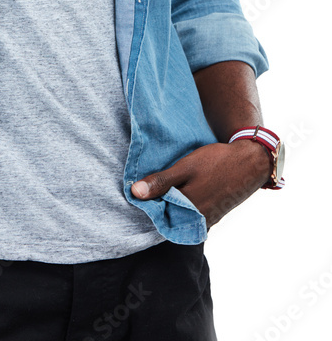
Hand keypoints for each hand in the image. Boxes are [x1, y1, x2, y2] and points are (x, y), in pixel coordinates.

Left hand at [130, 139, 272, 228]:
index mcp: (189, 211)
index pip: (158, 216)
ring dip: (173, 204)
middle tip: (153, 187)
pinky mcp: (215, 215)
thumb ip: (161, 182)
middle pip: (170, 217)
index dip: (148, 203)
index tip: (141, 191)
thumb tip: (135, 193)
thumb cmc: (217, 162)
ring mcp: (209, 219)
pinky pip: (193, 215)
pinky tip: (184, 191)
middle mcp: (199, 221)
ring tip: (168, 187)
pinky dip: (186, 205)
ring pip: (182, 216)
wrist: (250, 162)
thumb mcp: (185, 167)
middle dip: (160, 205)